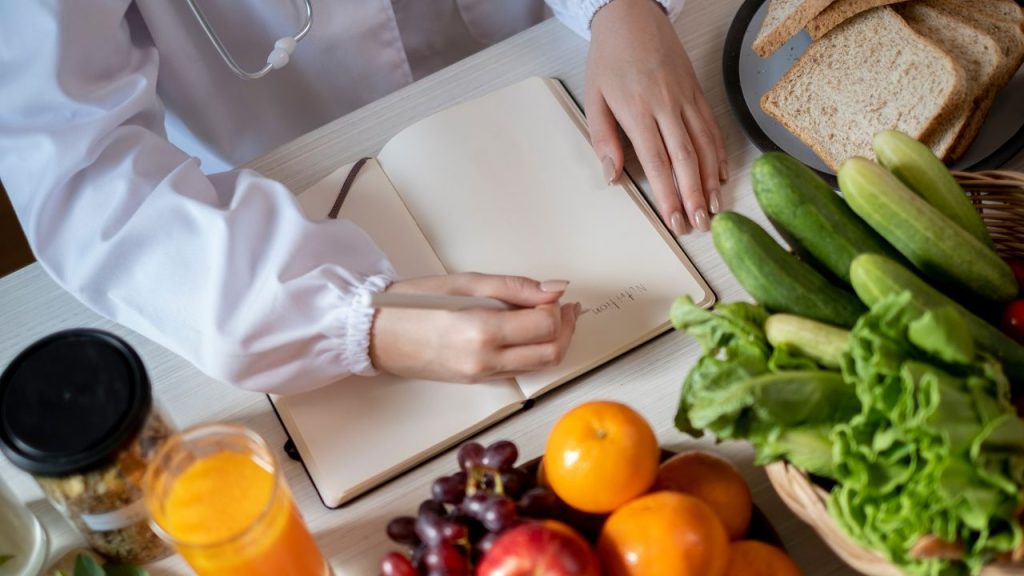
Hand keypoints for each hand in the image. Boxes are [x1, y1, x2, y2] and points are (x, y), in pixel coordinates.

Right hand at [369, 273, 578, 382]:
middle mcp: (485, 360)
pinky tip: (526, 331)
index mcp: (481, 331)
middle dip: (566, 328)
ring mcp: (482, 375)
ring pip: (540, 366)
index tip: (554, 295)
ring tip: (549, 317)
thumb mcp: (464, 283)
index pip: (544, 325)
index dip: (558, 309)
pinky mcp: (477, 381)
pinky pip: (519, 369)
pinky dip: (533, 351)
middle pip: (551, 353)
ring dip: (554, 342)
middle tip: (565, 307)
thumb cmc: (412, 304)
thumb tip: (554, 290)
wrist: (375, 335)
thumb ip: (514, 287)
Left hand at [587, 0, 727, 234]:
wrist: (631, 16)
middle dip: (694, 195)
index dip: (668, 193)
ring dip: (711, 180)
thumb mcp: (594, 98)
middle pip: (686, 158)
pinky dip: (719, 153)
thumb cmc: (609, 59)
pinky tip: (722, 175)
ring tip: (714, 208)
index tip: (674, 219)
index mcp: (638, 110)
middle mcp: (666, 106)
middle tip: (700, 224)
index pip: (657, 161)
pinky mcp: (697, 90)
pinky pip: (712, 126)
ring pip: (704, 145)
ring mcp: (685, 98)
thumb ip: (603, 139)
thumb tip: (612, 177)